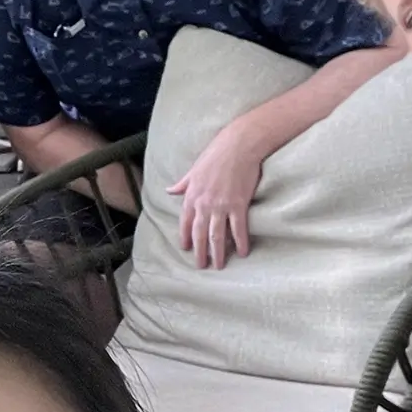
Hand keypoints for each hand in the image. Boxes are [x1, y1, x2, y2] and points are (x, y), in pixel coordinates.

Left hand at [166, 125, 265, 269]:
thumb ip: (182, 184)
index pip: (186, 223)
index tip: (187, 249)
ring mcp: (221, 206)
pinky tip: (242, 252)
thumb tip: (169, 190)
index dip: (186, 237)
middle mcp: (204, 204)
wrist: (238, 146)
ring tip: (219, 265)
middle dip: (200, 252)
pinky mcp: (238, 205)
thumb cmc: (215, 154)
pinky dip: (240, 242)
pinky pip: (238, 229)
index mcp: (191, 196)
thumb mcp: (193, 170)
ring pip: (217, 236)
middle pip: (200, 234)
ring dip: (218, 253)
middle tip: (201, 266)